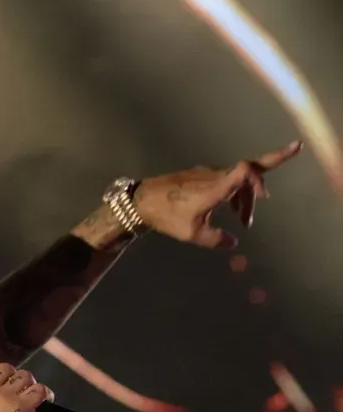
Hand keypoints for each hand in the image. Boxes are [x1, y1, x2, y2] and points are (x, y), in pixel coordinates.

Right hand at [0, 362, 53, 411]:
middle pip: (6, 368)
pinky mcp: (24, 407)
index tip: (0, 381)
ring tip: (32, 394)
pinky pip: (39, 390)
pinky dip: (45, 393)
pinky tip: (46, 399)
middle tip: (18, 389)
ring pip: (24, 375)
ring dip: (29, 384)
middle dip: (14, 377)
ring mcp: (7, 396)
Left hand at [134, 140, 302, 248]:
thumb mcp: (193, 233)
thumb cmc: (167, 216)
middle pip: (247, 174)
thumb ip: (216, 239)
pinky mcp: (201, 176)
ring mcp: (208, 173)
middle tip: (254, 215)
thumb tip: (232, 243)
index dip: (265, 170)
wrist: (142, 201)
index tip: (270, 188)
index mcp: (216, 186)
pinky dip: (233, 194)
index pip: (246, 169)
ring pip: (236, 179)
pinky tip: (229, 210)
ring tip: (242, 221)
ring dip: (244, 197)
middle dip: (257, 191)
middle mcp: (215, 175)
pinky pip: (225, 180)